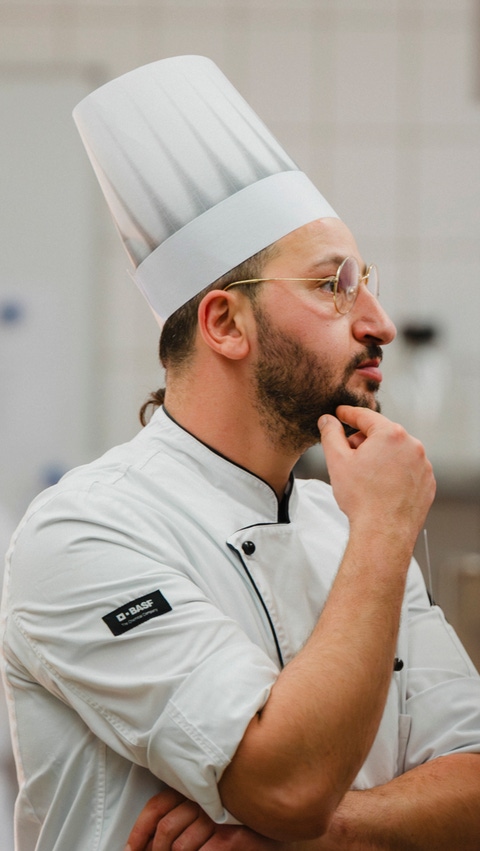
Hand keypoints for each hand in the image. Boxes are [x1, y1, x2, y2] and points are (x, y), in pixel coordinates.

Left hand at [125, 789, 291, 850]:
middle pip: (166, 829)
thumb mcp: (207, 812)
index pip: (157, 806)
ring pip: (183, 846)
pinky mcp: (235, 835)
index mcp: (194, 789)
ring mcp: (221, 816)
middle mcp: (206, 798)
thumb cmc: (238, 822)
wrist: (278, 826)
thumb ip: (182, 819)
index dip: (139, 832)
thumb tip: (148, 845)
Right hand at [319, 405, 435, 548]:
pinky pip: (407, 469)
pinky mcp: (427, 483)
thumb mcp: (337, 461)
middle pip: (382, 434)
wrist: (383, 533)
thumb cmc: (362, 499)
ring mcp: (423, 465)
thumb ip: (331, 434)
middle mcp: (412, 446)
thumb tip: (327, 421)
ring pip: (396, 452)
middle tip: (349, 458)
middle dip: (364, 441)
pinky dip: (394, 472)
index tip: (340, 414)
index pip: (365, 416)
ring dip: (380, 457)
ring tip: (366, 478)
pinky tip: (381, 487)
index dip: (348, 414)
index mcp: (391, 435)